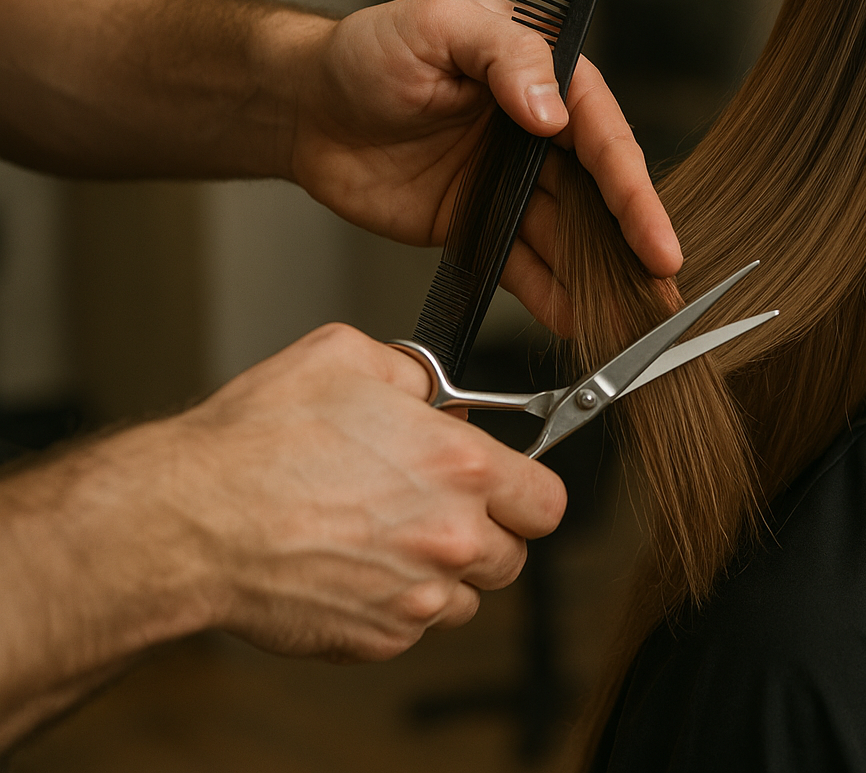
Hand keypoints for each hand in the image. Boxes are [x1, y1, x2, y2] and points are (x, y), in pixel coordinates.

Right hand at [159, 323, 565, 659]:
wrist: (189, 521)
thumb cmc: (256, 441)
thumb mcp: (342, 356)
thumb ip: (412, 372)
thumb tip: (432, 393)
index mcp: (460, 467)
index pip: (546, 502)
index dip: (526, 493)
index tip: (505, 489)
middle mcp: (451, 537)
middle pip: (512, 555)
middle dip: (483, 532)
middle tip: (433, 509)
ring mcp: (416, 596)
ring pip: (465, 598)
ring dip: (440, 573)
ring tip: (383, 538)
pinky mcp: (378, 638)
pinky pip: (412, 626)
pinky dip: (393, 604)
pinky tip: (350, 567)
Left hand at [280, 0, 682, 333]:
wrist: (304, 106)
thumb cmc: (369, 50)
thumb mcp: (440, 26)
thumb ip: (505, 56)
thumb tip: (552, 113)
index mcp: (545, 77)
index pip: (603, 136)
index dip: (633, 190)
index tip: (654, 237)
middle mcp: (540, 134)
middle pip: (601, 194)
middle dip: (635, 241)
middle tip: (664, 285)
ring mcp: (511, 184)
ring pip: (570, 236)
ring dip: (600, 275)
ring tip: (632, 316)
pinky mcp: (479, 225)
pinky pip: (523, 265)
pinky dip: (550, 294)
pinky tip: (574, 319)